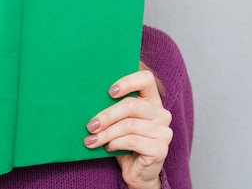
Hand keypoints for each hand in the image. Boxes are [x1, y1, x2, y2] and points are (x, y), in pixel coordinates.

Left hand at [84, 70, 171, 188]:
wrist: (137, 171)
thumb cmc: (125, 141)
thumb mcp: (119, 121)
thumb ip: (113, 107)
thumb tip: (87, 97)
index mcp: (152, 100)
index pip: (146, 79)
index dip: (127, 82)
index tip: (109, 91)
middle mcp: (161, 113)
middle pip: (131, 105)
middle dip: (107, 115)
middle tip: (90, 126)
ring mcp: (163, 131)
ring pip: (129, 125)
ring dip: (106, 133)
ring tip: (93, 140)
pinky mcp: (160, 149)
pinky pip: (132, 141)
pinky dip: (115, 144)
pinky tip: (108, 147)